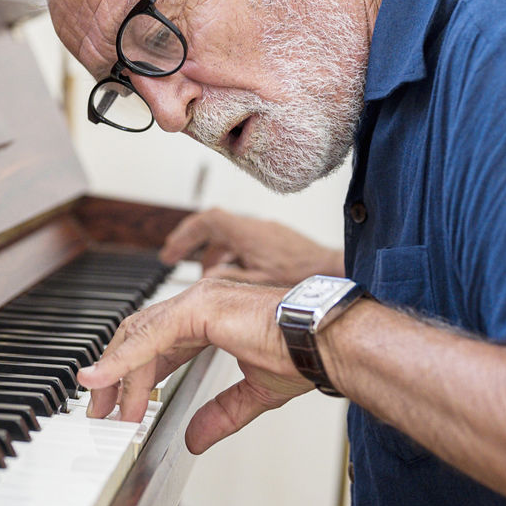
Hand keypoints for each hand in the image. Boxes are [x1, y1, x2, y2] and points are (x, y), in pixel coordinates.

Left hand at [77, 278, 313, 453]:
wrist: (324, 343)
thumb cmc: (302, 354)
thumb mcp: (252, 394)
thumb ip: (220, 413)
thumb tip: (194, 439)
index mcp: (210, 318)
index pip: (157, 342)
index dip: (135, 373)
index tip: (122, 404)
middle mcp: (199, 303)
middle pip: (140, 336)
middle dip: (116, 375)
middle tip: (102, 410)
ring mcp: (197, 301)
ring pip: (140, 338)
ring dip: (117, 375)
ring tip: (107, 410)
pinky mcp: (198, 308)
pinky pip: (150, 337)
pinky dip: (122, 360)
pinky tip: (103, 379)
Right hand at [159, 208, 343, 284]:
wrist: (334, 274)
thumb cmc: (303, 279)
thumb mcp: (257, 284)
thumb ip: (227, 280)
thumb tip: (205, 280)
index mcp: (248, 234)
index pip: (207, 221)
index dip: (185, 233)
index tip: (171, 250)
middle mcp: (256, 228)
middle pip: (215, 228)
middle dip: (194, 244)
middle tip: (177, 260)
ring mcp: (267, 233)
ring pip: (230, 238)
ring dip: (214, 255)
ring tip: (207, 279)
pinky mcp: (277, 242)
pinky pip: (245, 244)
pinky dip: (232, 257)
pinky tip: (233, 278)